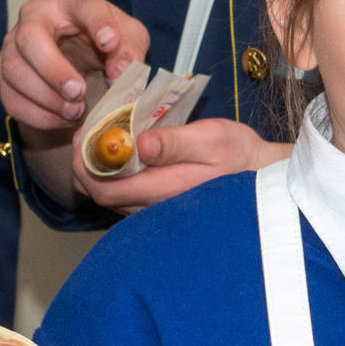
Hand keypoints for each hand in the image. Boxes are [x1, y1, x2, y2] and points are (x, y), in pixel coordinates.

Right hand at [0, 0, 145, 131]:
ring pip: (14, 70)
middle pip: (30, 37)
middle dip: (53, 69)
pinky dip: (38, 116)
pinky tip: (64, 120)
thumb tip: (119, 71)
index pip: (81, 3)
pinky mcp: (4, 74)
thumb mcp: (128, 40)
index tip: (110, 42)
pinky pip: (11, 98)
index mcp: (70, 0)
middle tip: (78, 92)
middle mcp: (34, 16)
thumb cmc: (104, 43)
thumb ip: (131, 50)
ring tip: (76, 112)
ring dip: (45, 98)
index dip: (96, 21)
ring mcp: (13, 45)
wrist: (80, 62)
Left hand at [76, 118, 284, 212]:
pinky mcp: (160, 208)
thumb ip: (173, 142)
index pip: (105, 189)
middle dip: (86, 166)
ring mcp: (156, 211)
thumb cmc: (238, 155)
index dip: (85, 165)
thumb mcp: (211, 139)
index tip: (83, 137)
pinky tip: (121, 156)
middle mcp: (154, 208)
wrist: (261, 176)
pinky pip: (126, 198)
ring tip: (101, 140)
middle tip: (86, 134)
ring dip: (99, 172)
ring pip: (112, 199)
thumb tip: (139, 143)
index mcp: (163, 189)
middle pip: (102, 196)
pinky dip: (115, 177)